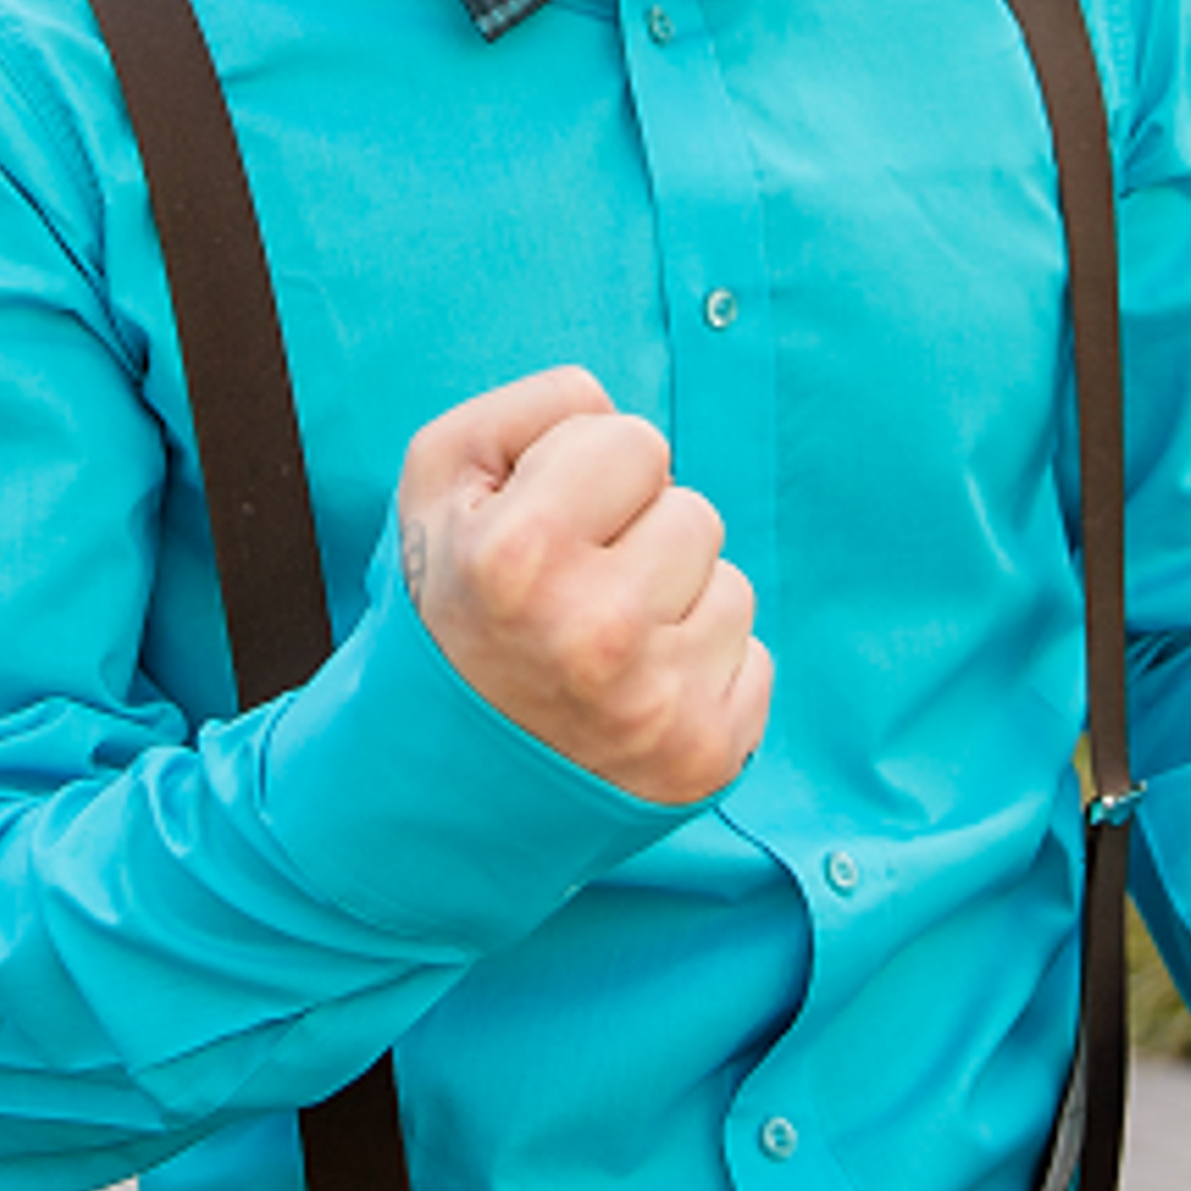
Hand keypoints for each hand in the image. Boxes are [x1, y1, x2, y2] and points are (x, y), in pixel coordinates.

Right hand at [395, 366, 770, 803]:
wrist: (435, 780)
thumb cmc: (448, 606)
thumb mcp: (439, 480)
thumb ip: (535, 409)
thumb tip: (619, 414)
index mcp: (522, 554)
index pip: (638, 441)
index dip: (591, 473)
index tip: (549, 527)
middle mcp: (596, 631)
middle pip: (694, 510)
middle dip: (641, 536)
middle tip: (573, 593)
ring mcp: (658, 703)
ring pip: (731, 585)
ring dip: (678, 603)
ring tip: (604, 645)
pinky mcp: (706, 755)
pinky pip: (755, 659)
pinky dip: (704, 669)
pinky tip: (636, 693)